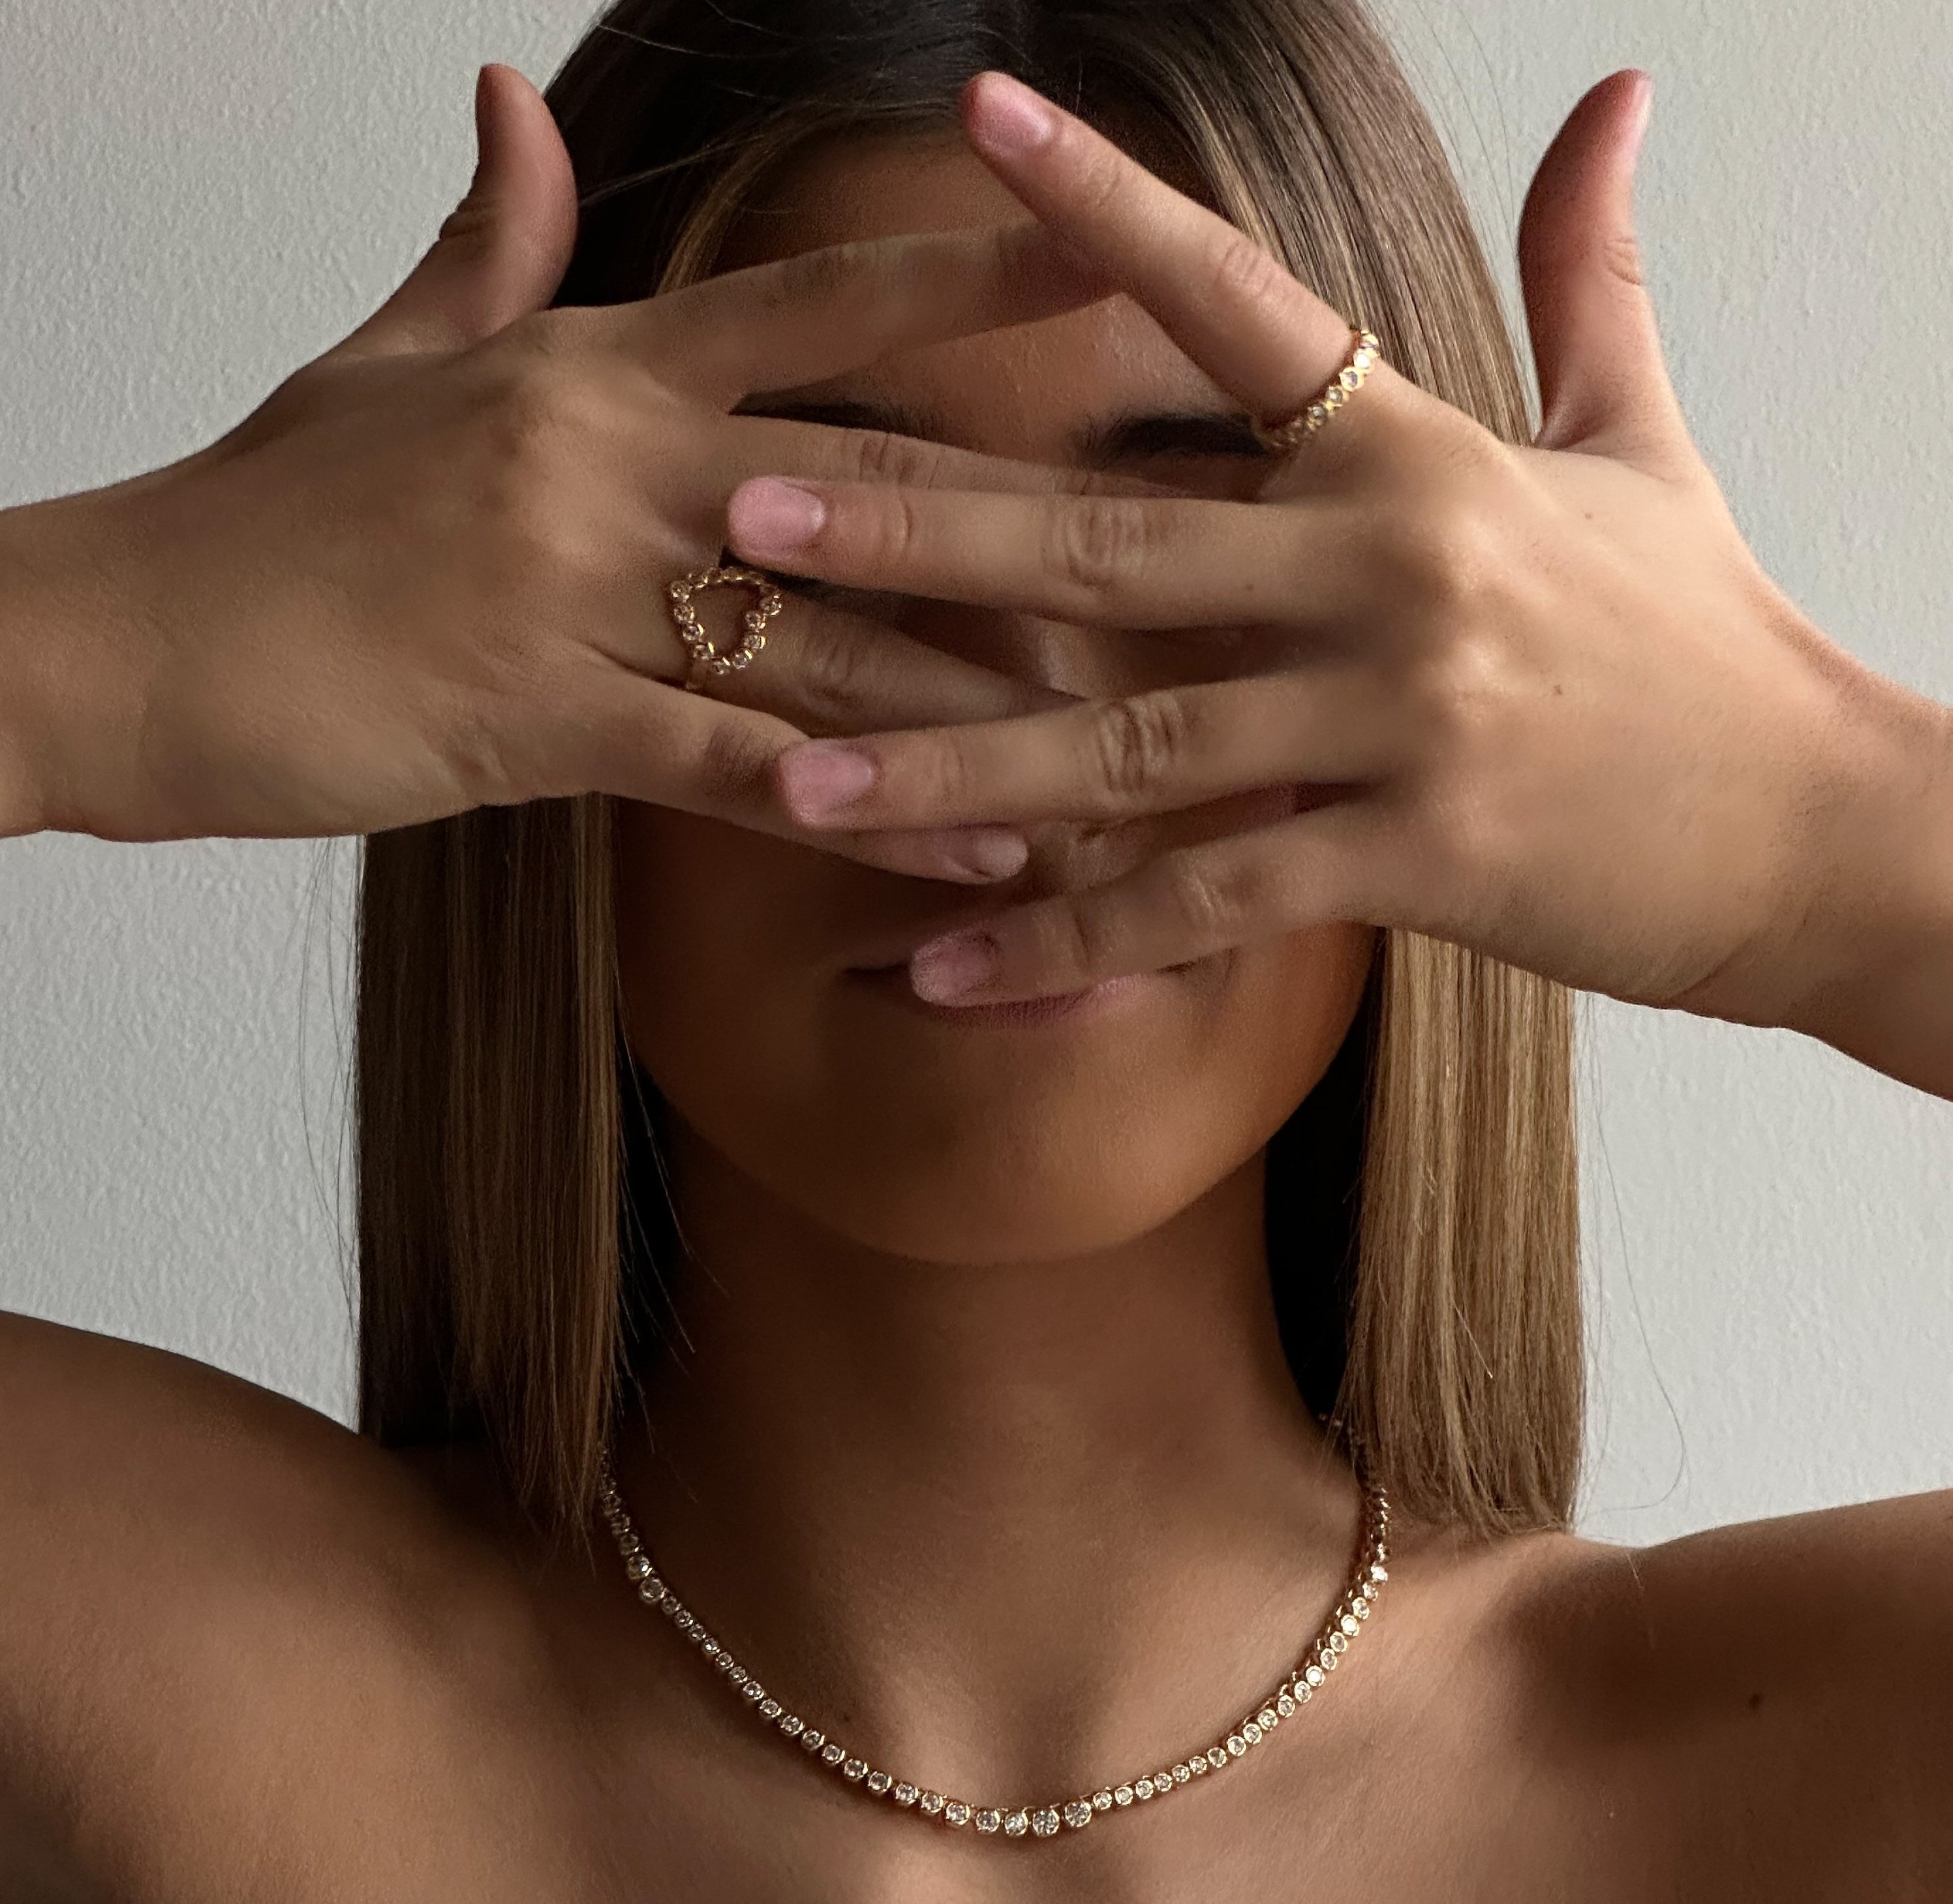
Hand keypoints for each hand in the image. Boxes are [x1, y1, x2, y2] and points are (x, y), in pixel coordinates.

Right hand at [3, 66, 1129, 881]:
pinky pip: (742, 767)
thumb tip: (511, 105)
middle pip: (874, 480)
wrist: (127, 637)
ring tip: (1127, 743)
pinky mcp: (541, 716)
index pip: (818, 301)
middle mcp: (609, 458)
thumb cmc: (273, 512)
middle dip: (1041, 516)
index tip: (1113, 243)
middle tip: (1196, 547)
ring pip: (832, 639)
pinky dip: (869, 810)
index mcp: (593, 365)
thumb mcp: (391, 361)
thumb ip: (483, 244)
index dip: (973, 264)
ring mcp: (578, 586)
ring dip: (988, 697)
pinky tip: (981, 851)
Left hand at [732, 70, 1952, 1050]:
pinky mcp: (1414, 855)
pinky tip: (941, 971)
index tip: (980, 121)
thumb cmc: (1703, 638)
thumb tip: (1620, 100)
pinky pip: (1201, 903)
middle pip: (1114, 533)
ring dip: (944, 767)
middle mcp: (1395, 567)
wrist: (1817, 822)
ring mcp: (1401, 716)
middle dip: (921, 524)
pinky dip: (1065, 945)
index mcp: (1422, 452)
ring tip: (784, 782)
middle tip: (745, 509)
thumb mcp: (1641, 443)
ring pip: (1127, 742)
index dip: (1107, 207)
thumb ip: (1593, 277)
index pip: (1241, 303)